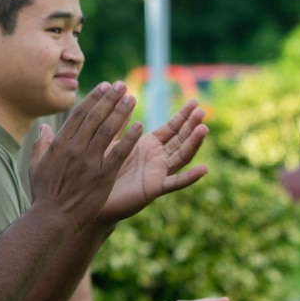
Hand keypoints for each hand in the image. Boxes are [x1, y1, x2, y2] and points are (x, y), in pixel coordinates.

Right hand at [26, 83, 139, 227]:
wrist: (51, 219)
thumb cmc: (43, 195)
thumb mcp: (36, 166)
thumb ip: (41, 145)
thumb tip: (44, 128)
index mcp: (60, 144)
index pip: (80, 114)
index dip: (94, 98)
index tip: (105, 87)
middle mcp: (75, 149)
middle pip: (96, 117)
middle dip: (110, 99)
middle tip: (122, 86)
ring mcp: (89, 162)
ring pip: (108, 131)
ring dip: (121, 112)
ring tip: (132, 98)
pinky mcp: (102, 177)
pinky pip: (119, 153)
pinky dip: (130, 138)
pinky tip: (140, 126)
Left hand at [100, 99, 210, 220]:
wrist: (95, 200)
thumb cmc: (103, 170)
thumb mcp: (113, 143)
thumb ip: (121, 124)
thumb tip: (125, 100)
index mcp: (150, 146)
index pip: (171, 128)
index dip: (183, 115)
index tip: (195, 101)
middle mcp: (158, 158)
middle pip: (180, 139)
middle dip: (191, 124)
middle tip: (201, 110)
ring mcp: (158, 173)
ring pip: (181, 156)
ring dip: (193, 143)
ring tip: (204, 129)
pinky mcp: (154, 188)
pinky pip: (175, 182)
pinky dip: (190, 177)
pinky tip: (204, 169)